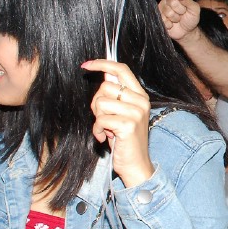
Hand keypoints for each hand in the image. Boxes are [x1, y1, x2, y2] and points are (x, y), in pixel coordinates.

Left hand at [82, 59, 154, 186]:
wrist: (135, 164)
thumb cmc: (124, 139)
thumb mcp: (121, 113)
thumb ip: (115, 94)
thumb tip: (105, 73)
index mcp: (140, 95)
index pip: (121, 70)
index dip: (102, 64)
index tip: (86, 65)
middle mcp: (141, 101)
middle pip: (105, 87)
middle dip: (96, 104)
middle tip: (104, 119)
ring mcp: (136, 112)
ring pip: (101, 102)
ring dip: (97, 118)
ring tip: (106, 129)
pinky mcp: (128, 125)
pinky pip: (100, 119)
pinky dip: (97, 130)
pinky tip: (104, 138)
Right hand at [158, 0, 202, 42]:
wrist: (186, 31)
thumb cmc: (191, 18)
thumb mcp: (195, 9)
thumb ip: (189, 1)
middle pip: (172, 1)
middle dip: (180, 10)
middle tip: (182, 13)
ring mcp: (162, 7)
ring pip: (167, 11)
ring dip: (175, 18)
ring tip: (177, 19)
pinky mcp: (158, 16)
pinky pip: (163, 19)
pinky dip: (170, 24)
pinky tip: (172, 24)